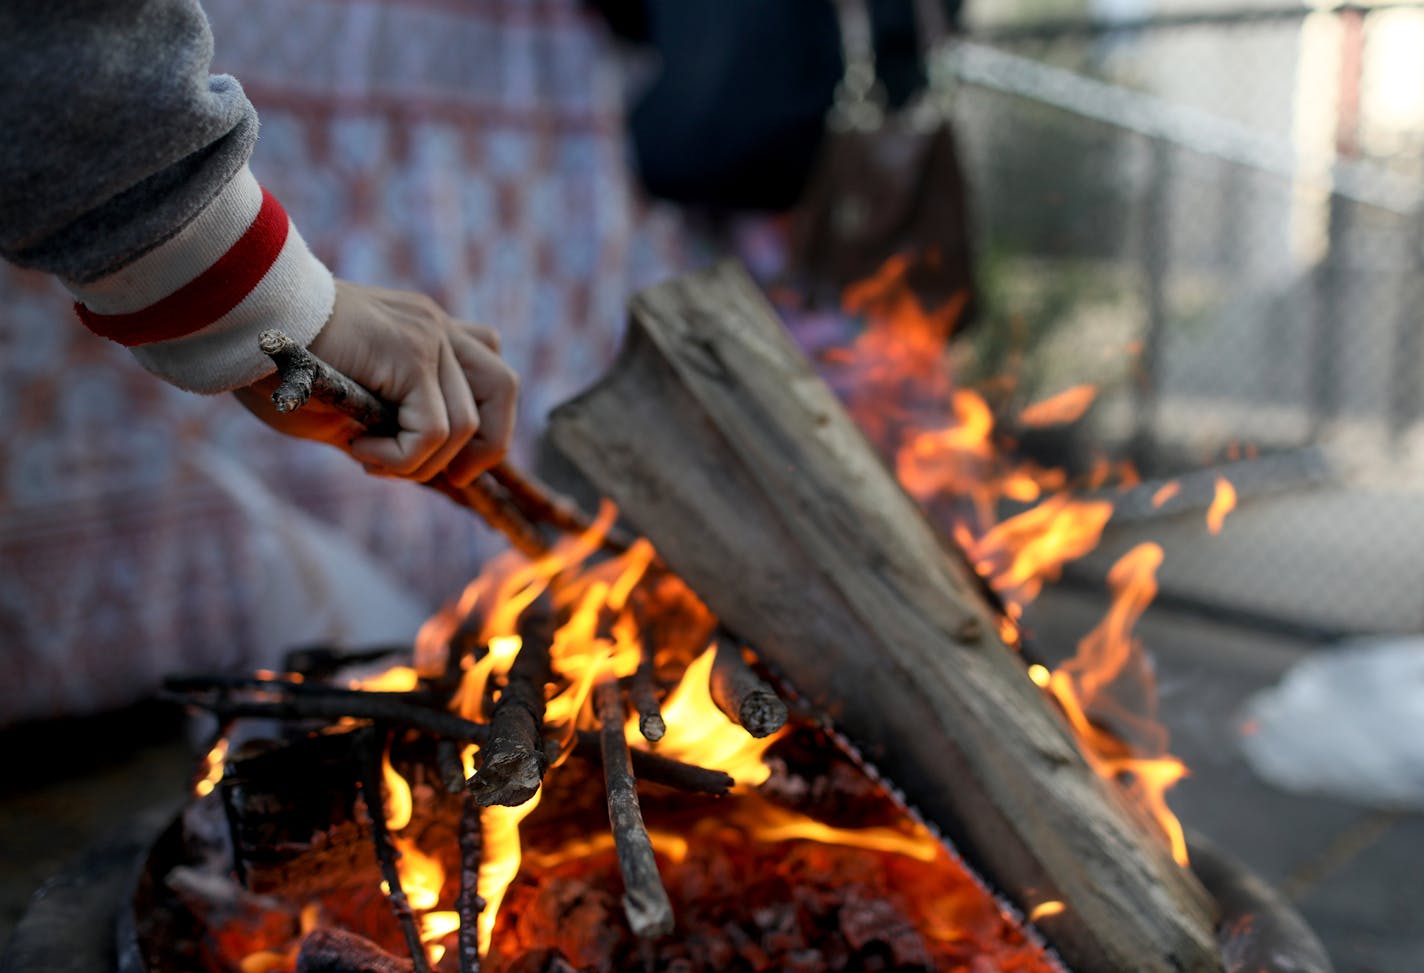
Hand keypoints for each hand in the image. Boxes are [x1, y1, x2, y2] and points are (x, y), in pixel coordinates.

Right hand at [234, 280, 517, 484]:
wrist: (234, 321)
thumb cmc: (273, 364)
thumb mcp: (349, 400)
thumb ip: (392, 421)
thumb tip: (428, 467)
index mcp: (426, 329)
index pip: (488, 372)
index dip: (482, 427)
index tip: (438, 462)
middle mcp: (435, 325)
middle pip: (503, 388)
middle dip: (484, 448)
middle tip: (444, 477)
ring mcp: (426, 334)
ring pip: (466, 423)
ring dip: (422, 463)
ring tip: (370, 458)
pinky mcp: (408, 352)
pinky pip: (433, 429)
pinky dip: (402, 458)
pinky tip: (358, 450)